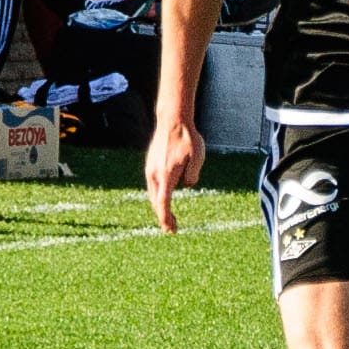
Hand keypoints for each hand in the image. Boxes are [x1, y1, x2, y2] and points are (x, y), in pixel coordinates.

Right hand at [144, 116, 206, 232]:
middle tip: (172, 229)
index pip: (163, 203)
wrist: (173, 120)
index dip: (165, 218)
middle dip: (163, 217)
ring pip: (152, 193)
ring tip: (169, 217)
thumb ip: (192, 175)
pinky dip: (157, 195)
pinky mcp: (150, 163)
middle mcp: (155, 173)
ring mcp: (150, 168)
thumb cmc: (188, 138)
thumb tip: (187, 185)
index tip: (170, 229)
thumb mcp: (197, 157)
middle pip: (156, 202)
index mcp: (166, 175)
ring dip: (160, 206)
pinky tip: (165, 197)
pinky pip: (152, 184)